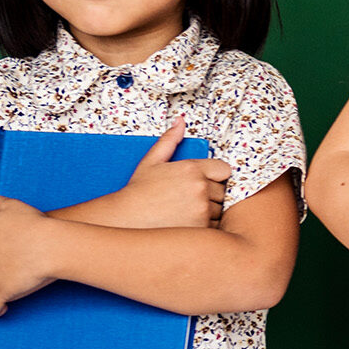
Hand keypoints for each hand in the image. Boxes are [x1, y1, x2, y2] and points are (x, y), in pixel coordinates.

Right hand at [85, 119, 232, 228]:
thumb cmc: (138, 191)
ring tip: (185, 211)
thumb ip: (170, 140)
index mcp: (192, 169)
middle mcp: (200, 188)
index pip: (224, 170)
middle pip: (223, 191)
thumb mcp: (152, 161)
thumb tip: (180, 121)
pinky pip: (214, 226)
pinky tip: (186, 222)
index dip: (215, 176)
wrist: (124, 218)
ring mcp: (201, 208)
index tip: (204, 182)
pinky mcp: (200, 227)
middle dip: (211, 195)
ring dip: (209, 212)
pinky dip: (204, 226)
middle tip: (189, 199)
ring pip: (219, 210)